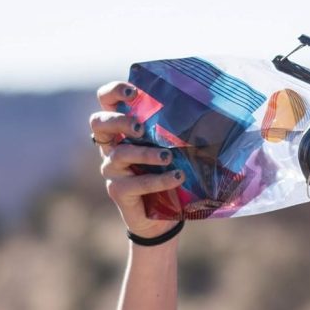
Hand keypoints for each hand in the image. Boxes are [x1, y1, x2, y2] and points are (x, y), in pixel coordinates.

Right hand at [90, 82, 184, 239]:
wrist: (162, 217)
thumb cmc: (168, 175)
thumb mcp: (173, 151)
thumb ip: (177, 134)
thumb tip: (210, 111)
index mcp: (121, 130)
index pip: (106, 102)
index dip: (114, 92)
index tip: (134, 92)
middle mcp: (111, 147)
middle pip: (99, 122)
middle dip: (120, 120)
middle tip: (141, 127)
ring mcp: (111, 170)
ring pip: (120, 154)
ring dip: (145, 153)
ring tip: (168, 156)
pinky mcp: (118, 191)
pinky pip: (136, 183)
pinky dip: (158, 180)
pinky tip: (177, 177)